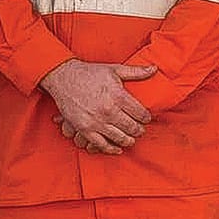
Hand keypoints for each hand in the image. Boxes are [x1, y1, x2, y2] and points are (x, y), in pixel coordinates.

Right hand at [40, 59, 156, 154]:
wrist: (64, 78)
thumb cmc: (90, 73)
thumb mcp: (114, 69)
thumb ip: (136, 72)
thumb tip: (154, 69)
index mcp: (118, 95)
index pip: (140, 113)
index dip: (146, 117)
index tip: (146, 118)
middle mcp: (108, 110)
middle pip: (132, 128)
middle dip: (139, 130)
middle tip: (140, 129)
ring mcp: (96, 121)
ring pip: (120, 138)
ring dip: (129, 140)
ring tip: (131, 138)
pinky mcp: (85, 129)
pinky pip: (102, 145)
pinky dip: (112, 149)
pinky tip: (118, 148)